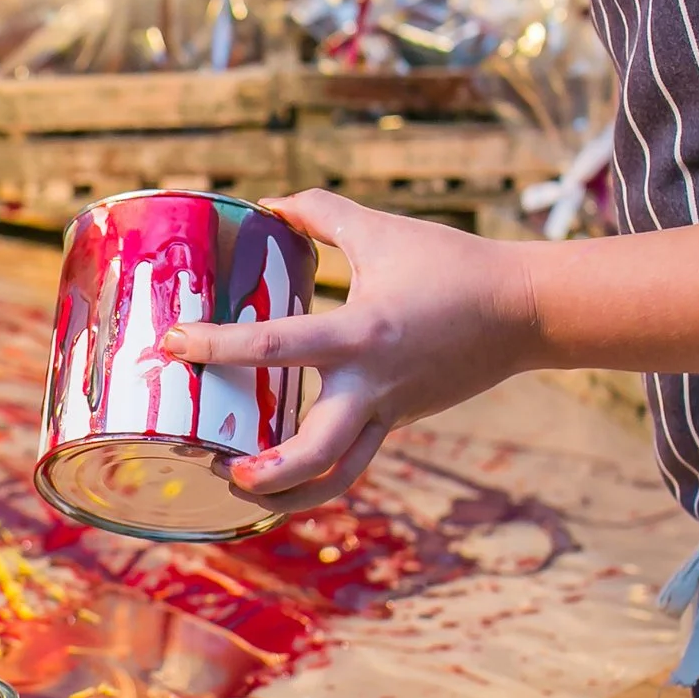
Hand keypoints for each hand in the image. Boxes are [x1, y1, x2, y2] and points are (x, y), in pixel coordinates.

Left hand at [161, 192, 542, 512]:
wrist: (525, 310)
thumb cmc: (452, 264)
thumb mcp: (381, 230)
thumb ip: (320, 213)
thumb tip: (267, 204)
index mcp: (361, 334)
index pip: (275, 345)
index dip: (217, 345)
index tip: (173, 344)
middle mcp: (374, 385)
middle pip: (319, 451)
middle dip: (268, 472)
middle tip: (219, 467)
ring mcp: (389, 411)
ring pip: (341, 475)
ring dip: (292, 494)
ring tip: (245, 490)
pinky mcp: (398, 419)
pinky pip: (354, 458)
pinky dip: (318, 473)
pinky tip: (281, 471)